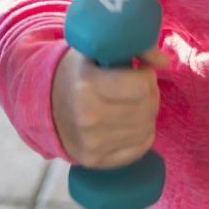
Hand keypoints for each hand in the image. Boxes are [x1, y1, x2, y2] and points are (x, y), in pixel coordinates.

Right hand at [51, 45, 168, 168]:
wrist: (45, 106)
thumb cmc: (76, 73)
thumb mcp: (94, 50)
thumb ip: (132, 46)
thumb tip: (163, 61)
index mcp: (86, 86)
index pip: (142, 85)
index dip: (146, 74)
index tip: (138, 70)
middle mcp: (88, 118)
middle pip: (147, 106)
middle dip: (150, 92)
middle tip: (138, 86)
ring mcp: (92, 143)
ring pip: (147, 127)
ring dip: (147, 113)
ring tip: (131, 103)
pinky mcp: (96, 161)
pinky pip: (142, 147)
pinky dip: (142, 133)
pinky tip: (129, 121)